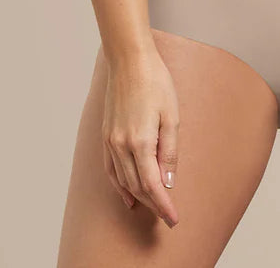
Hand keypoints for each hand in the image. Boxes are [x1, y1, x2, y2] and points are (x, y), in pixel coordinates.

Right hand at [102, 49, 180, 226]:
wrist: (129, 60)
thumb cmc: (155, 83)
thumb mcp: (172, 116)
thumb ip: (170, 152)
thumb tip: (168, 183)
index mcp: (141, 141)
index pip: (152, 186)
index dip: (163, 205)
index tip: (174, 219)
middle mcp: (121, 146)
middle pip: (137, 187)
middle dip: (153, 204)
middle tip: (168, 215)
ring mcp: (110, 141)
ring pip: (123, 181)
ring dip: (138, 197)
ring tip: (153, 207)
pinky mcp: (105, 135)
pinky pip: (110, 170)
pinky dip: (119, 186)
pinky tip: (128, 195)